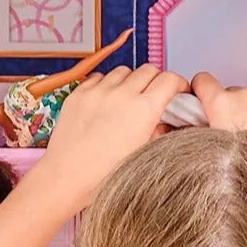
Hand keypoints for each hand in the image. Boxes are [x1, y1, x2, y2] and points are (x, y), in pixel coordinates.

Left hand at [20, 65, 191, 208]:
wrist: (68, 177)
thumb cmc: (105, 174)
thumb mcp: (143, 155)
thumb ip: (159, 132)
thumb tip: (166, 121)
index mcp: (144, 110)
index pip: (169, 80)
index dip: (178, 84)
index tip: (178, 92)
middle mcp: (122, 94)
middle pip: (148, 70)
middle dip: (156, 80)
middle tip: (155, 96)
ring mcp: (98, 91)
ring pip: (124, 71)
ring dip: (131, 81)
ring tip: (128, 100)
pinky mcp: (79, 92)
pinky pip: (99, 77)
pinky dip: (107, 84)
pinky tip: (106, 101)